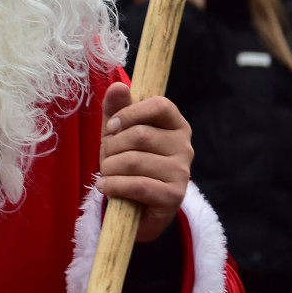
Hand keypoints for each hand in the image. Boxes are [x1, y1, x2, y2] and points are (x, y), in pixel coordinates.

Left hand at [96, 82, 192, 242]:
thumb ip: (116, 109)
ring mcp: (182, 172)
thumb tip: (119, 85)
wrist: (135, 207)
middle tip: (106, 158)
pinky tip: (106, 187)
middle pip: (140, 134)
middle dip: (112, 147)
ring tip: (107, 175)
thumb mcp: (117, 133)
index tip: (111, 127)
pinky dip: (114, 186)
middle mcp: (185, 146)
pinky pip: (138, 185)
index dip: (129, 113)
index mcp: (175, 124)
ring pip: (134, 160)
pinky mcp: (174, 196)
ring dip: (110, 169)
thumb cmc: (127, 163)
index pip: (160, 104)